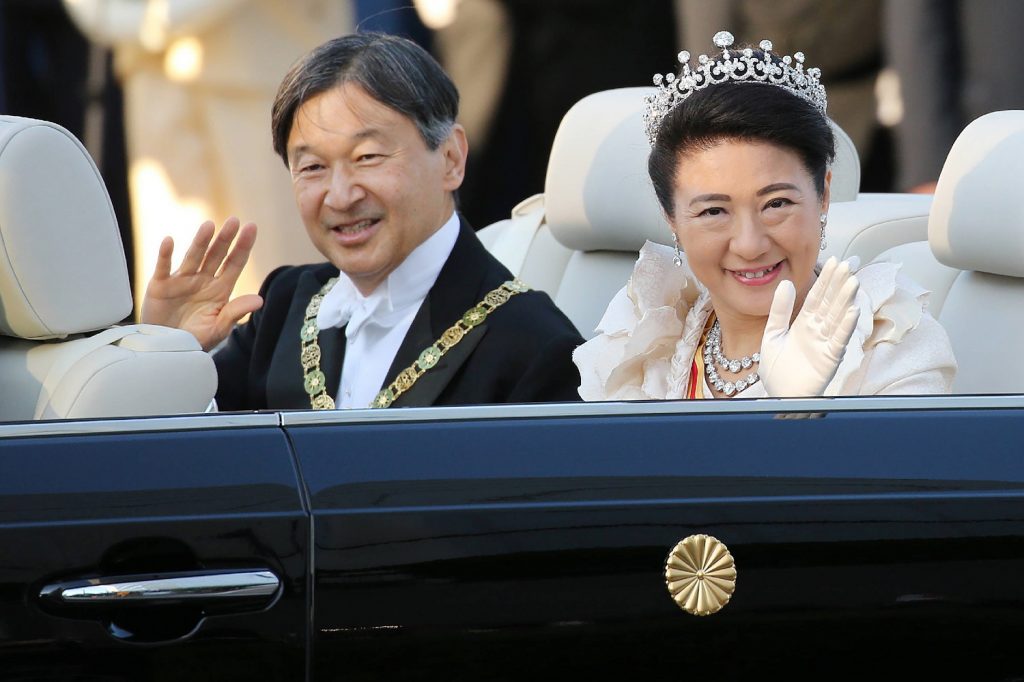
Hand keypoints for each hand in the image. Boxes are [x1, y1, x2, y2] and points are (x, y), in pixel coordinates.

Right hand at [141, 217, 262, 350]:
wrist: (167, 350)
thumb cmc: (195, 340)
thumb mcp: (219, 328)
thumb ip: (236, 312)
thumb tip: (260, 300)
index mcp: (220, 289)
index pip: (235, 263)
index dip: (243, 246)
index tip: (252, 227)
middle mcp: (203, 280)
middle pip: (216, 255)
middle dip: (225, 239)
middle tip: (234, 221)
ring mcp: (182, 280)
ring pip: (193, 256)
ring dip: (200, 241)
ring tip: (209, 226)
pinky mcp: (160, 285)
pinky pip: (164, 267)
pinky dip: (166, 254)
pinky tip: (169, 240)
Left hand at [759, 257, 859, 396]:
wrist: (778, 394)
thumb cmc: (778, 369)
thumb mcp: (773, 333)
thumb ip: (779, 310)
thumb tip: (785, 283)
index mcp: (804, 324)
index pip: (818, 297)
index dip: (826, 279)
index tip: (834, 260)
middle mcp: (818, 331)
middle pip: (830, 303)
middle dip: (838, 284)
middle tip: (847, 264)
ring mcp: (825, 343)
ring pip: (837, 317)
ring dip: (845, 300)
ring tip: (852, 281)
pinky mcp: (829, 358)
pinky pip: (839, 340)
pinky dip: (845, 326)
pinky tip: (852, 311)